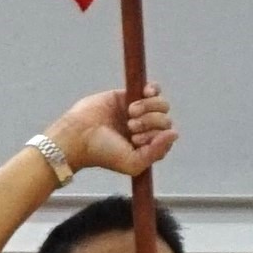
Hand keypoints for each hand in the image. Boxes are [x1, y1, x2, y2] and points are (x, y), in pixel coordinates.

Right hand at [43, 84, 174, 178]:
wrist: (78, 134)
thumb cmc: (103, 152)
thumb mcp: (132, 163)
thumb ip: (156, 152)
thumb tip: (174, 133)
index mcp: (147, 146)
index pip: (167, 137)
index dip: (156, 136)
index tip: (135, 140)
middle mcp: (145, 129)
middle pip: (165, 120)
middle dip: (150, 122)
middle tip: (130, 127)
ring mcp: (139, 112)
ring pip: (162, 104)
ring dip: (149, 107)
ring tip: (130, 113)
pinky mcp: (129, 95)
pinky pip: (153, 89)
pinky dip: (154, 90)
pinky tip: (146, 93)